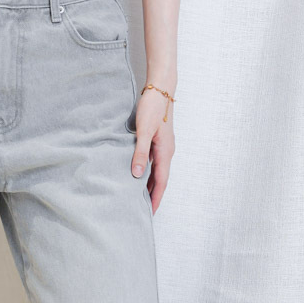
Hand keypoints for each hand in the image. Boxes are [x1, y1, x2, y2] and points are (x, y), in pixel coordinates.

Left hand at [131, 87, 173, 211]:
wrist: (161, 89)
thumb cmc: (152, 107)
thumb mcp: (144, 131)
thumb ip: (140, 153)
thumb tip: (136, 174)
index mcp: (165, 152)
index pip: (161, 182)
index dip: (155, 198)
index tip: (150, 213)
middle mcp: (167, 152)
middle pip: (160, 179)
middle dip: (153, 195)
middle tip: (144, 211)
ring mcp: (164, 146)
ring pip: (157, 171)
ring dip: (150, 184)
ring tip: (140, 197)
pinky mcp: (159, 140)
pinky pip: (155, 162)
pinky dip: (148, 172)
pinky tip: (139, 174)